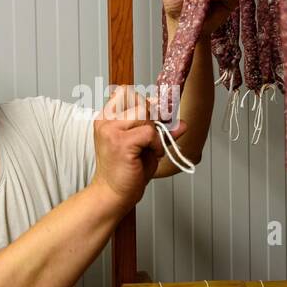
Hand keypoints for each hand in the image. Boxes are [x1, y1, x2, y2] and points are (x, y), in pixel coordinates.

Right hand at [90, 86, 187, 211]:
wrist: (113, 195)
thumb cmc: (127, 171)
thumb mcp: (145, 145)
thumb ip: (161, 130)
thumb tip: (180, 122)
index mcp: (106, 118)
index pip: (125, 91)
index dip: (145, 102)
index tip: (154, 116)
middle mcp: (105, 121)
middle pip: (138, 99)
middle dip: (153, 116)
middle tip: (154, 136)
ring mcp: (111, 131)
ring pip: (144, 113)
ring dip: (155, 131)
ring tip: (151, 147)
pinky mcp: (121, 143)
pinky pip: (149, 132)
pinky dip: (156, 143)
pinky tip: (152, 154)